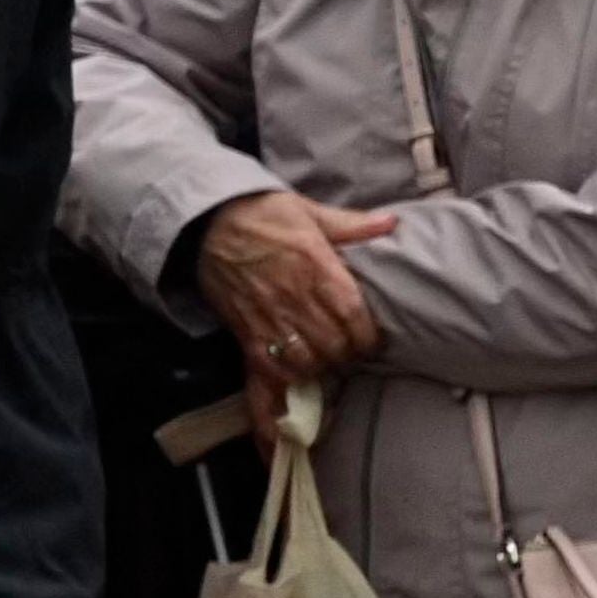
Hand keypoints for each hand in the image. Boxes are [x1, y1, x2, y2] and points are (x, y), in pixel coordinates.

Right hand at [193, 188, 393, 383]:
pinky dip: (279, 383)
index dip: (368, 337)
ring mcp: (267, 318)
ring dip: (317, 368)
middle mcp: (295, 298)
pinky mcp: (243, 330)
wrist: (205, 222)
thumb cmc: (260, 214)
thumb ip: (351, 225)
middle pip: (333, 346)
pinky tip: (288, 386)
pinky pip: (264, 369)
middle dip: (346, 355)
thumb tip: (391, 223)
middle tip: (347, 352)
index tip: (370, 341)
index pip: (354, 317)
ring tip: (320, 362)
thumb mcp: (309, 211)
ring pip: (304, 362)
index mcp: (317, 269)